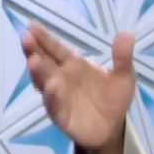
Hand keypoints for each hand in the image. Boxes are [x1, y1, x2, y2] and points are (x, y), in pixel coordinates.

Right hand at [21, 22, 135, 152]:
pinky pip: (54, 106)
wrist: (113, 127)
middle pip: (44, 62)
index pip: (56, 49)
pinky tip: (51, 88)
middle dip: (34, 50)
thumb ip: (122, 57)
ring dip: (38, 72)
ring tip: (34, 61)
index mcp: (73, 64)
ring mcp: (58, 96)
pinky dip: (52, 97)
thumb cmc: (113, 97)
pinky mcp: (61, 115)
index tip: (32, 25)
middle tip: (26, 38)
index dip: (44, 38)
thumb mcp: (123, 76)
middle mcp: (61, 78)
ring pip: (44, 83)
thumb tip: (127, 33)